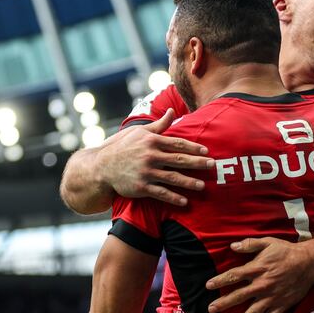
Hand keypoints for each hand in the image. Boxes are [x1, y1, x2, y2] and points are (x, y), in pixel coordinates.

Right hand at [96, 109, 214, 205]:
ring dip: (189, 182)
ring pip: (173, 178)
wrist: (101, 167)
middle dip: (197, 163)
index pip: (177, 143)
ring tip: (202, 186)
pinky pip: (161, 193)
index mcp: (151, 141)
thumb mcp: (139, 132)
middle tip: (212, 165)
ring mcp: (146, 172)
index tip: (206, 151)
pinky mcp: (141, 187)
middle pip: (179, 160)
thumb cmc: (122, 147)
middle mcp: (150, 156)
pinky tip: (185, 201)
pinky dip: (174, 198)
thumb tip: (172, 111)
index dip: (193, 147)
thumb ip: (159, 125)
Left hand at [205, 238, 313, 312]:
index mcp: (257, 269)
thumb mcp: (268, 243)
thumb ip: (250, 244)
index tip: (208, 285)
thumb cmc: (287, 251)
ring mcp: (271, 297)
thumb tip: (232, 246)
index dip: (220, 281)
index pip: (234, 276)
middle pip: (239, 296)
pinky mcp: (282, 304)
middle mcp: (262, 285)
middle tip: (211, 309)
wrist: (309, 263)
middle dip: (224, 303)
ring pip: (254, 312)